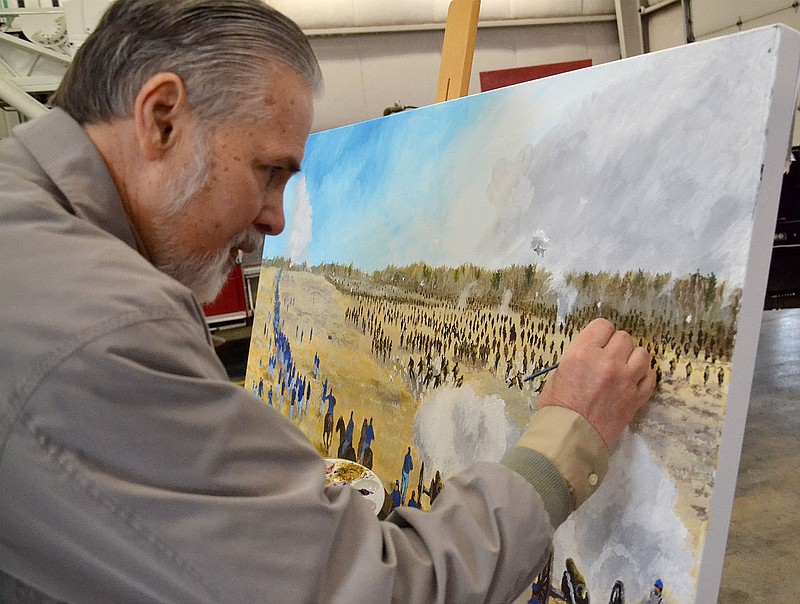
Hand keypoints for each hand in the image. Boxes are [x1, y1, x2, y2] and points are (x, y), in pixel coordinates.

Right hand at [538, 318, 655, 446]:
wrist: (570, 437)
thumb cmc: (557, 407)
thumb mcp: (558, 374)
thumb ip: (578, 358)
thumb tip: (592, 354)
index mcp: (583, 353)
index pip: (602, 325)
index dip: (600, 333)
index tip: (598, 342)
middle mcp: (607, 361)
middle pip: (624, 337)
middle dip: (616, 345)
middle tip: (608, 357)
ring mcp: (625, 379)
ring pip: (642, 353)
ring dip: (632, 358)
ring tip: (624, 368)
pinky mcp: (637, 397)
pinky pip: (650, 377)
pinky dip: (643, 376)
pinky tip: (633, 381)